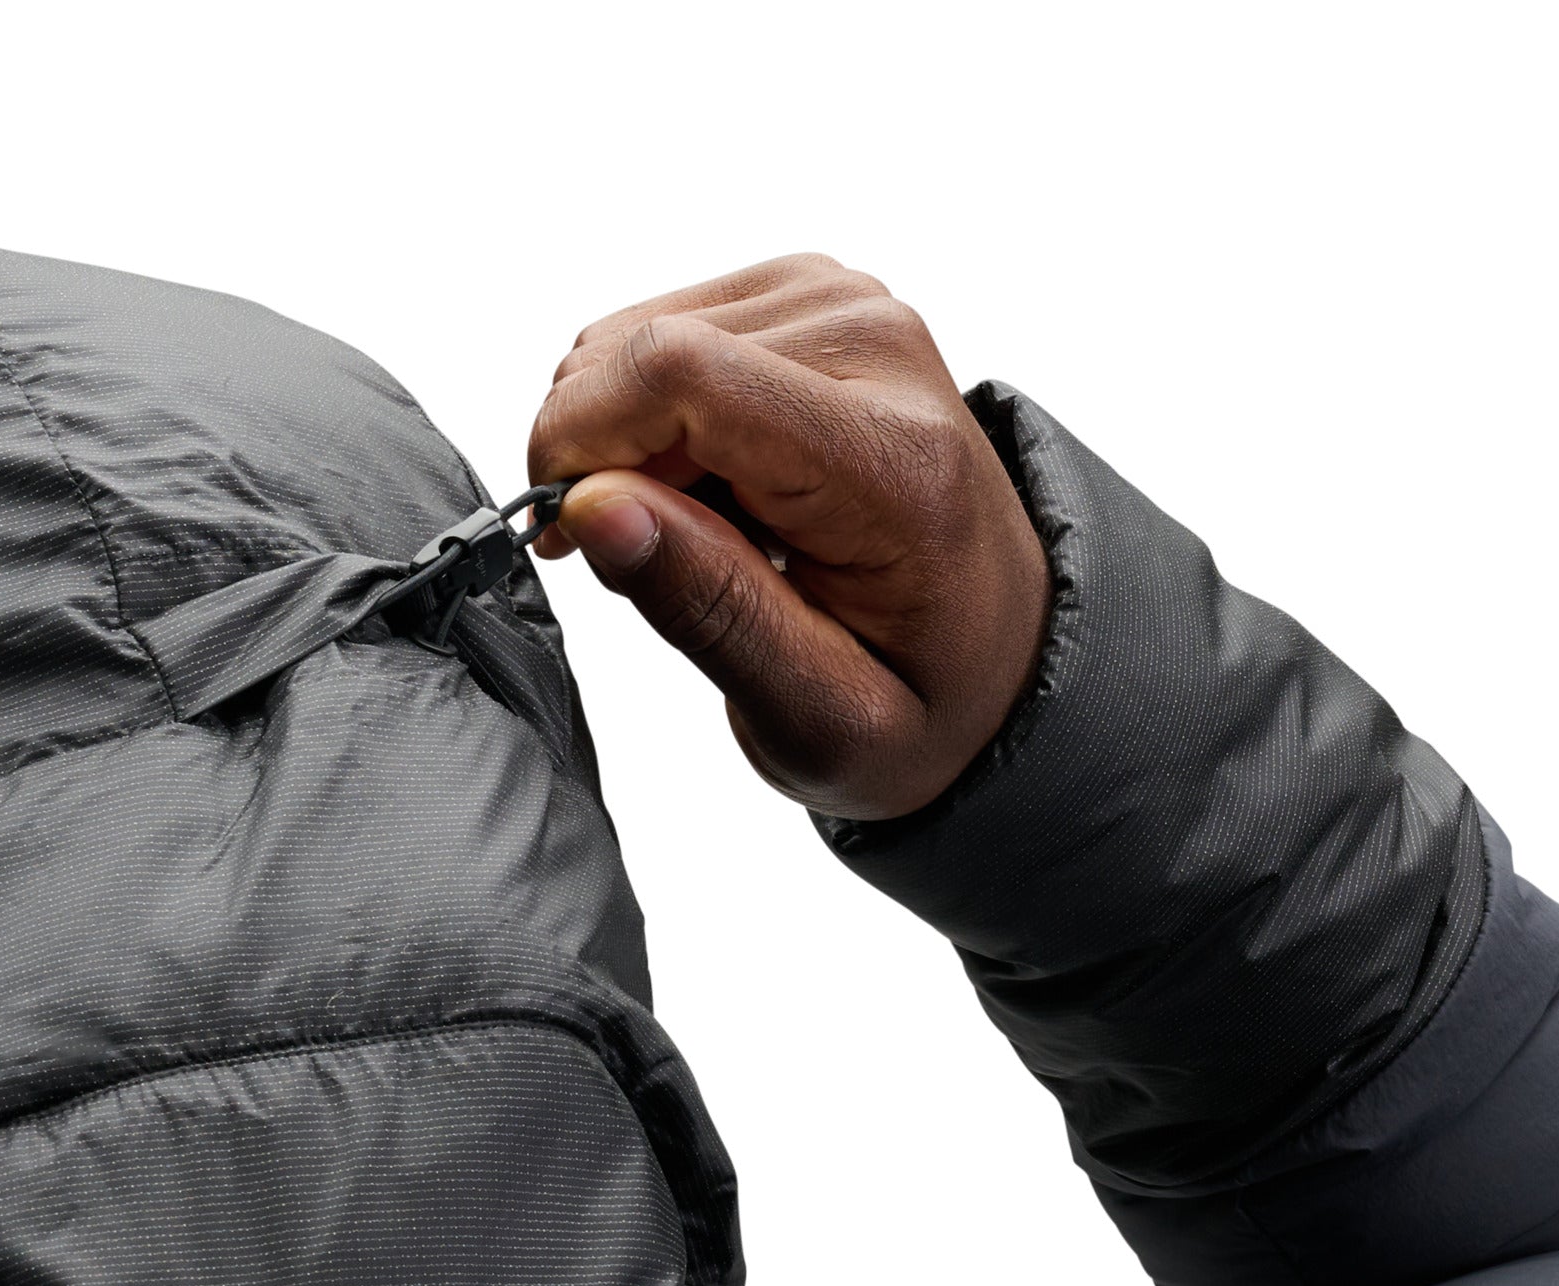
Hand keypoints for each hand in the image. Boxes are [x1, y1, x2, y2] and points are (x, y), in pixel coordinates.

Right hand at [527, 255, 1047, 823]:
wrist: (996, 648)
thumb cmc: (916, 694)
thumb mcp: (818, 716)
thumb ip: (707, 610)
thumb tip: (590, 507)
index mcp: (892, 460)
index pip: (683, 374)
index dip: (581, 442)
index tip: (562, 536)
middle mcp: (877, 349)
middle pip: (649, 345)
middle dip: (597, 456)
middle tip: (637, 559)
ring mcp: (847, 306)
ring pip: (639, 334)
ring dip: (625, 441)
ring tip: (685, 532)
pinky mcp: (813, 297)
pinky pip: (664, 329)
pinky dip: (652, 415)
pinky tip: (701, 487)